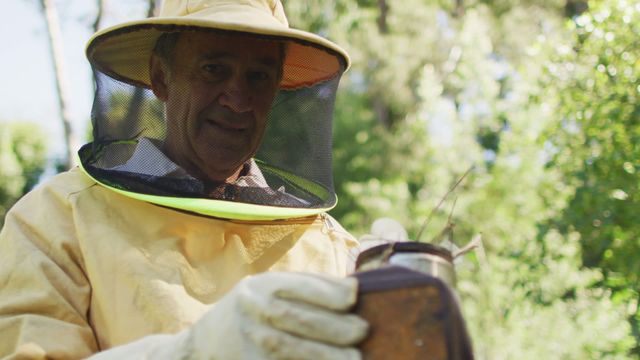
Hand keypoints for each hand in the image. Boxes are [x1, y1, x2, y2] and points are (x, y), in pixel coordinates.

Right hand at [184, 272, 368, 359]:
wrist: (208, 343)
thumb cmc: (256, 310)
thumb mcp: (272, 289)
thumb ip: (308, 287)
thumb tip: (354, 292)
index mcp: (260, 286)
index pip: (297, 286)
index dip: (327, 292)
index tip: (354, 296)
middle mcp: (251, 311)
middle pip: (296, 318)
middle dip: (334, 326)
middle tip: (363, 330)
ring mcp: (249, 342)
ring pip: (290, 349)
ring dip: (326, 355)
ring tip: (355, 358)